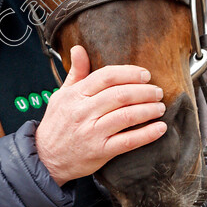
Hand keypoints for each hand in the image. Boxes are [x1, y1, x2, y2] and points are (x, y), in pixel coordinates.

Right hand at [35, 45, 166, 186]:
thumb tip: (78, 48)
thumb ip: (76, 72)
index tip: (145, 74)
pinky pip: (128, 141)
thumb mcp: (61, 94)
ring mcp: (92, 132)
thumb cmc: (57, 124)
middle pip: (120, 95)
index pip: (106, 76)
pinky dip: (147, 134)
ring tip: (160, 107)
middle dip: (144, 91)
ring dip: (148, 110)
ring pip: (126, 116)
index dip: (129, 73)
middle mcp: (84, 112)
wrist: (46, 157)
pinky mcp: (101, 151)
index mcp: (76, 95)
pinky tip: (160, 128)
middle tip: (157, 91)